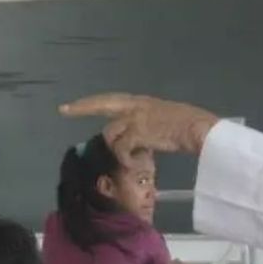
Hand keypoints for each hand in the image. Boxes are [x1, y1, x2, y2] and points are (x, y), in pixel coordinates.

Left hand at [60, 93, 220, 156]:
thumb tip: (138, 142)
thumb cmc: (189, 127)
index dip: (92, 103)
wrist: (199, 129)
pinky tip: (133, 163)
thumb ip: (147, 127)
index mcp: (142, 102)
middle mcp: (136, 106)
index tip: (73, 106)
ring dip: (115, 148)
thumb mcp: (164, 122)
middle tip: (63, 110)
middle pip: (102, 103)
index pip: (112, 100)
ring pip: (111, 132)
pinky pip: (121, 148)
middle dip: (82, 107)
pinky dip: (125, 158)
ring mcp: (136, 117)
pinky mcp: (138, 131)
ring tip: (130, 159)